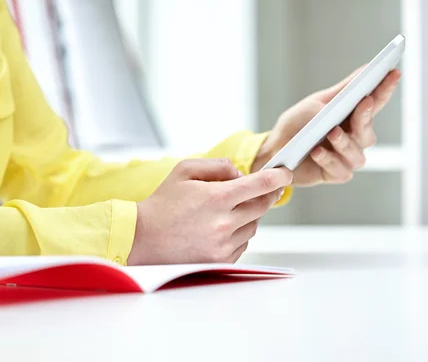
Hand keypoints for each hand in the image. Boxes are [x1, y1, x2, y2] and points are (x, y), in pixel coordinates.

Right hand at [127, 158, 292, 264]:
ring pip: (254, 225)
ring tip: (227, 210)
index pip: (260, 185)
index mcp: (217, 198)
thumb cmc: (162, 203)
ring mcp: (223, 245)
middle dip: (267, 194)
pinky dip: (239, 233)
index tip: (286, 173)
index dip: (278, 177)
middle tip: (267, 188)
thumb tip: (241, 174)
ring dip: (249, 215)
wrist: (141, 239)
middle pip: (262, 206)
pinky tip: (220, 228)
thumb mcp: (184, 170)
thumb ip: (218, 166)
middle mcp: (224, 223)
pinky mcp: (220, 261)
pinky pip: (243, 243)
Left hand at [252, 67, 400, 185]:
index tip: (394, 72)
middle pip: (368, 132)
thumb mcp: (318, 103)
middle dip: (365, 118)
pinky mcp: (335, 174)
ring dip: (344, 143)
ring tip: (331, 133)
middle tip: (363, 103)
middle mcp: (354, 139)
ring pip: (357, 154)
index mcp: (352, 118)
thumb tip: (367, 68)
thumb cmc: (298, 125)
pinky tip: (316, 151)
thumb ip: (343, 90)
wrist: (275, 148)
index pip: (374, 103)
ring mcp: (346, 158)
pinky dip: (328, 159)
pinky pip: (341, 170)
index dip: (386, 89)